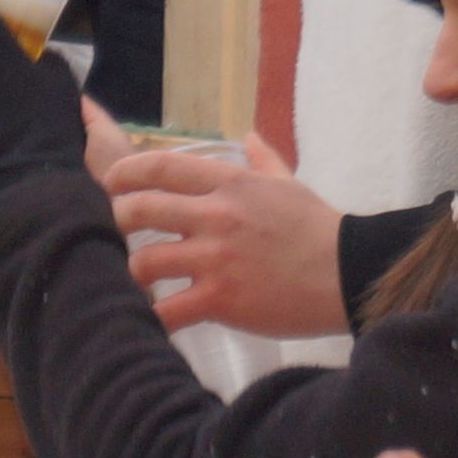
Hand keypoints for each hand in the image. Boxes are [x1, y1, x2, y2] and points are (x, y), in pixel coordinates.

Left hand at [107, 130, 345, 333]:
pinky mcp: (221, 300)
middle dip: (115, 221)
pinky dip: (151, 316)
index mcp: (232, 184)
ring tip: (130, 280)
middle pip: (141, 210)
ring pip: (145, 261)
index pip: (163, 167)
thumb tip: (249, 138)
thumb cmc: (319, 229)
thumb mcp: (290, 185)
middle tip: (110, 233)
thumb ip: (263, 161)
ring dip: (130, 272)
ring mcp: (216, 259)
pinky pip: (168, 310)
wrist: (347, 275)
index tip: (110, 184)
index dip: (126, 173)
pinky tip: (146, 320)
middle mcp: (217, 216)